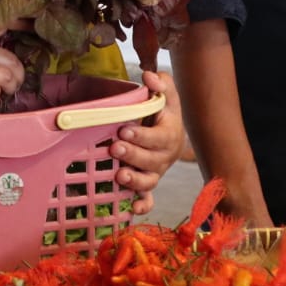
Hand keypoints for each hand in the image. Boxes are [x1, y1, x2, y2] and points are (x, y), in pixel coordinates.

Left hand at [115, 70, 184, 215]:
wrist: (170, 132)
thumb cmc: (163, 112)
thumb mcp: (166, 95)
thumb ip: (161, 83)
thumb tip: (149, 77)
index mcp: (170, 134)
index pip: (159, 137)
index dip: (142, 136)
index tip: (123, 130)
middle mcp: (164, 156)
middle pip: (152, 161)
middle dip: (133, 156)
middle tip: (115, 148)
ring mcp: (156, 172)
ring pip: (149, 182)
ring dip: (134, 181)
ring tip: (118, 174)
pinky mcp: (148, 185)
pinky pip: (148, 200)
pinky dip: (142, 206)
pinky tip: (131, 209)